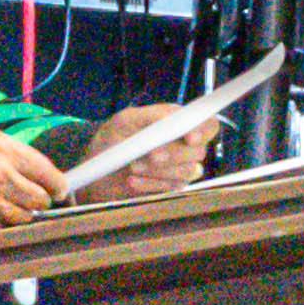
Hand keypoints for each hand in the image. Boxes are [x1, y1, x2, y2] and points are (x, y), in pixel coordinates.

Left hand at [85, 101, 210, 202]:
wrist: (96, 171)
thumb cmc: (112, 140)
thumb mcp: (125, 121)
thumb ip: (149, 115)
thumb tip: (171, 117)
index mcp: (178, 123)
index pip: (207, 125)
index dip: (203, 130)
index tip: (189, 138)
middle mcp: (185, 146)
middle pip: (199, 151)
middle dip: (175, 153)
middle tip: (152, 155)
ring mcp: (180, 169)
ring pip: (187, 172)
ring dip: (160, 170)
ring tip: (133, 166)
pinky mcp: (170, 188)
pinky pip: (171, 188)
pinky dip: (151, 183)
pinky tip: (132, 180)